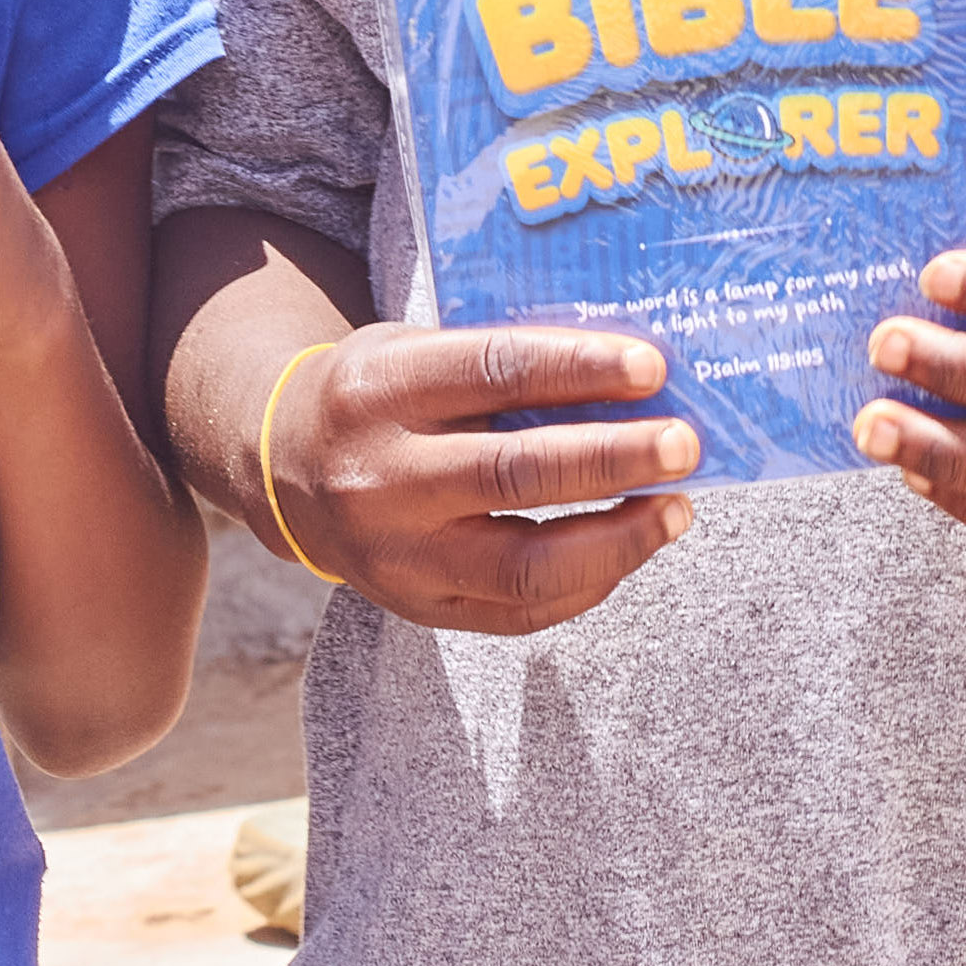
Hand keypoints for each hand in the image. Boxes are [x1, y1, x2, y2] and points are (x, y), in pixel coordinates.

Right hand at [264, 324, 698, 633]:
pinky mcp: (417, 608)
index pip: (490, 373)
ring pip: (525, 566)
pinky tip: (627, 547)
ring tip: (676, 508)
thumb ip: (497, 363)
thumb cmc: (377, 396)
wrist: (281, 470)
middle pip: (513, 474)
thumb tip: (631, 379)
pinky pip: (521, 613)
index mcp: (376, 391)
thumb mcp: (411, 352)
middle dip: (614, 459)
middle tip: (685, 444)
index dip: (577, 369)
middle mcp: (379, 477)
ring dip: (618, 539)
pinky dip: (589, 582)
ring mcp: (395, 555)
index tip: (651, 368)